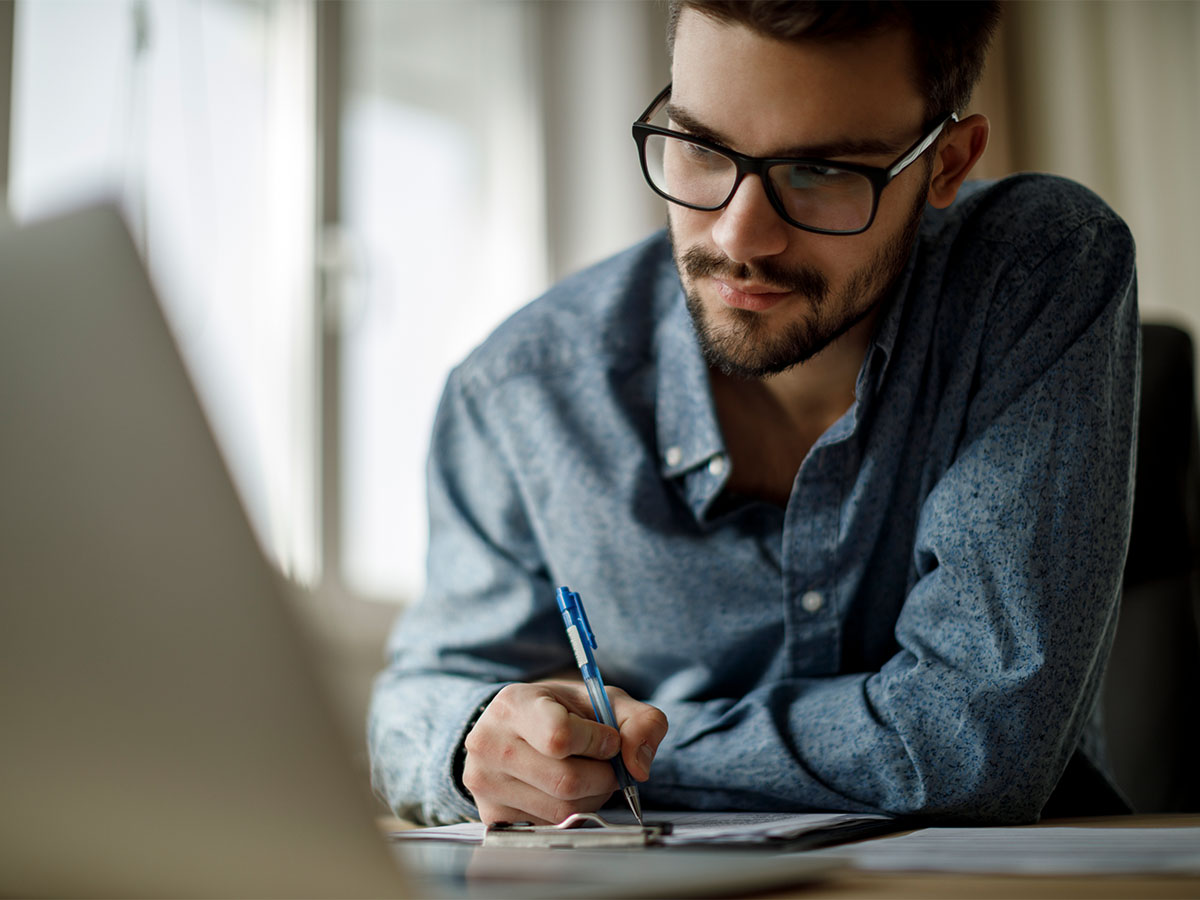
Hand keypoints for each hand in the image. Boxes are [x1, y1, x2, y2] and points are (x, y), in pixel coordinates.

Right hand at [461, 681, 667, 824]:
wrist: (516, 728)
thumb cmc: (562, 712)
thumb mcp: (603, 700)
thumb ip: (640, 721)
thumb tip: (639, 767)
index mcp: (513, 704)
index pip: (559, 736)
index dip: (597, 742)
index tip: (608, 739)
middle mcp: (488, 743)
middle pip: (566, 781)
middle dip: (603, 776)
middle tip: (606, 764)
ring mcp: (485, 782)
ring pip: (561, 810)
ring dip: (591, 798)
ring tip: (586, 775)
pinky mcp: (490, 814)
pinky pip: (549, 827)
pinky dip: (572, 814)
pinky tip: (565, 792)